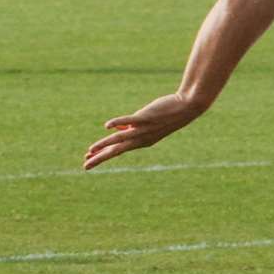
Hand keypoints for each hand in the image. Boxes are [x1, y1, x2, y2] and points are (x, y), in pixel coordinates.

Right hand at [84, 92, 208, 169]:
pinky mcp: (146, 117)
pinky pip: (130, 120)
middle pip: (117, 151)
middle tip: (86, 165)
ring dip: (104, 144)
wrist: (187, 108)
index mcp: (142, 141)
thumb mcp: (147, 123)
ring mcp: (144, 129)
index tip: (89, 160)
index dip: (103, 155)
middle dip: (100, 158)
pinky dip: (118, 122)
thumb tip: (115, 127)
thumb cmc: (166, 114)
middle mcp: (142, 138)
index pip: (118, 151)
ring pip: (120, 139)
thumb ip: (130, 126)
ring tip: (90, 150)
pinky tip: (107, 126)